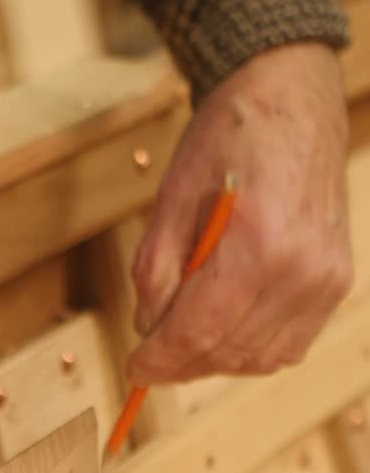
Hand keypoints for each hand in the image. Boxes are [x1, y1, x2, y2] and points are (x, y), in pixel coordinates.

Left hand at [127, 43, 352, 383]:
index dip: (161, 360)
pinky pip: (288, 346)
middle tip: (153, 359)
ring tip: (186, 341)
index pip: (200, 330)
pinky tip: (227, 328)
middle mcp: (301, 269)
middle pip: (228, 351)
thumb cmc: (230, 139)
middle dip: (182, 364)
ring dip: (215, 361)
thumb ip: (156, 270)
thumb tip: (149, 329)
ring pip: (259, 359)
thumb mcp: (172, 197)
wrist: (293, 101)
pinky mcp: (337, 284)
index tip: (135, 370)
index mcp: (258, 241)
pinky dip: (251, 350)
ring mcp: (326, 280)